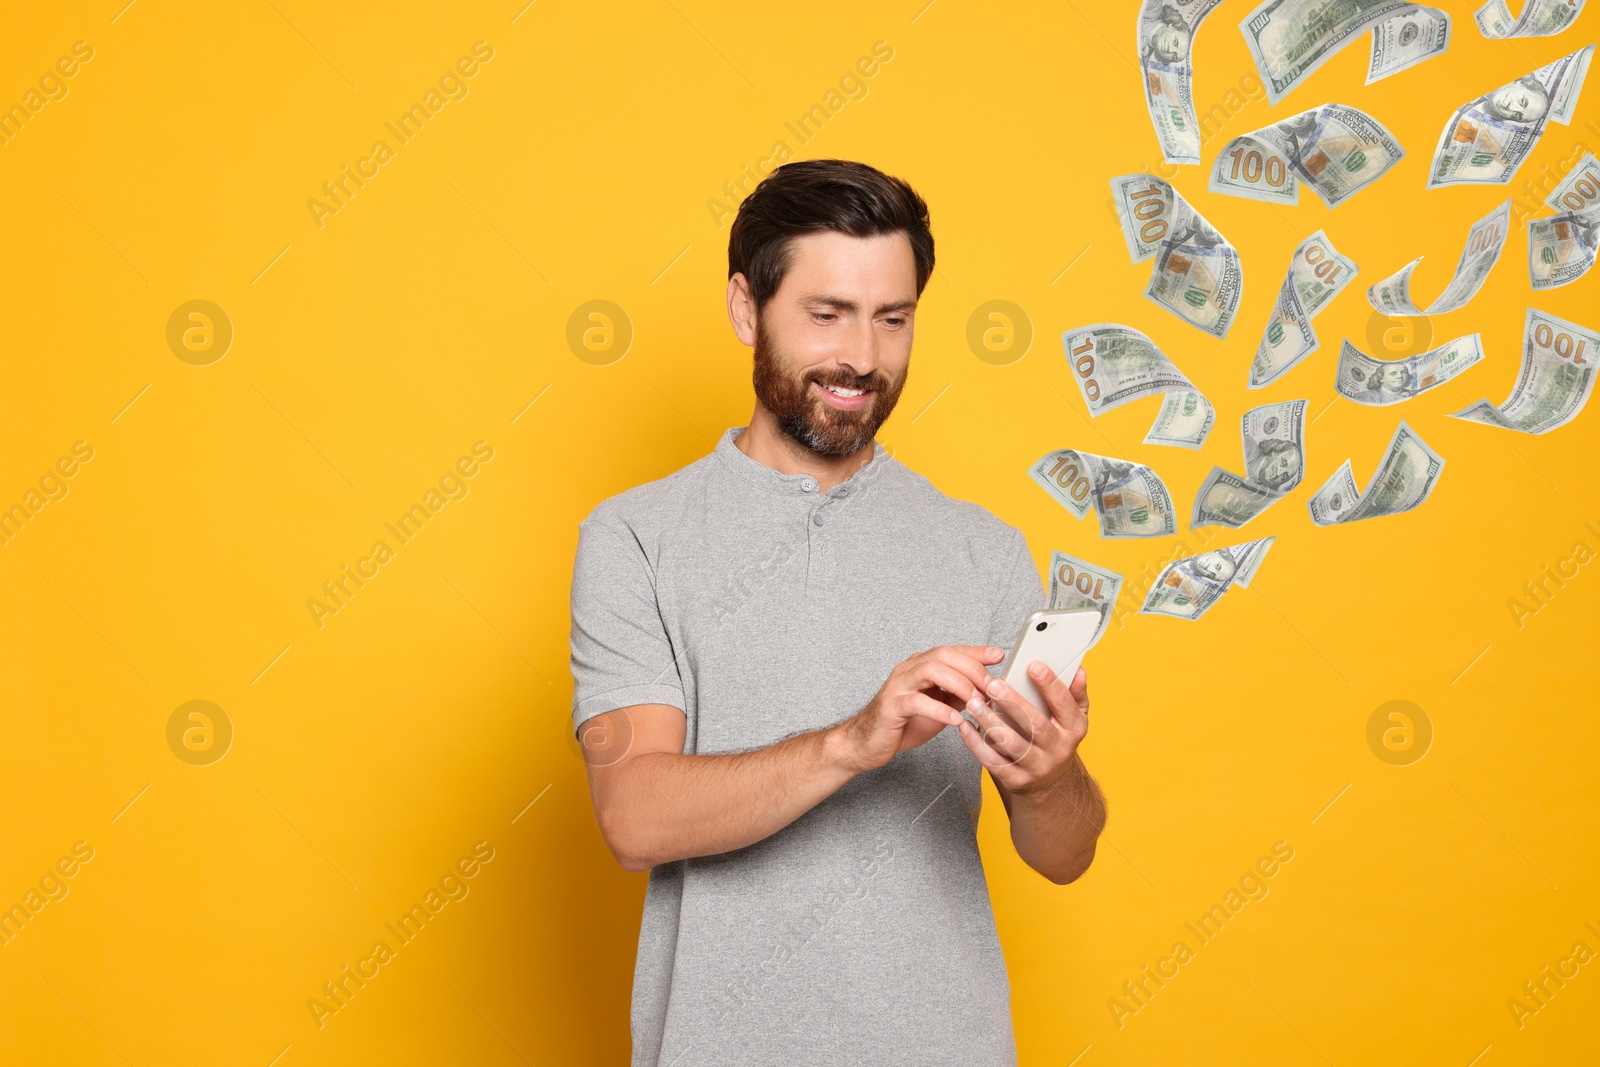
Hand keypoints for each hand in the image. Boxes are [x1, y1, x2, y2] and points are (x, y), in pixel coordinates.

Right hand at [832, 645, 1004, 773]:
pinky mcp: (890, 706)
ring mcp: (897, 686)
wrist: (866, 743)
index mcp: (919, 666)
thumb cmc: (903, 724)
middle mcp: (908, 669)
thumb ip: (957, 695)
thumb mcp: (938, 707)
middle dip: (971, 668)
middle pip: (943, 655)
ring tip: (976, 702)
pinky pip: (916, 701)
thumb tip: (986, 691)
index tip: (999, 654)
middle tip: (991, 686)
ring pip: (930, 671)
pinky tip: (955, 719)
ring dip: (959, 685)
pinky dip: (939, 709)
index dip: (976, 651)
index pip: (951, 650)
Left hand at [957, 662, 1089, 796]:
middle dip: (1013, 703)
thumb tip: (1079, 671)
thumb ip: (1074, 693)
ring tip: (974, 703)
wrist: (1051, 784)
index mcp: (1074, 729)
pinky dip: (976, 744)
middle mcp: (1058, 749)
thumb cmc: (1057, 739)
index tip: (1033, 665)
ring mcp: (1037, 767)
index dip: (1050, 684)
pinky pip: (993, 761)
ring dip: (990, 723)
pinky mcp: (1016, 780)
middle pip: (1035, 725)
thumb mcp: (1073, 718)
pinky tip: (965, 726)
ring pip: (1012, 744)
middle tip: (993, 684)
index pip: (1064, 704)